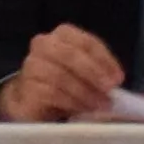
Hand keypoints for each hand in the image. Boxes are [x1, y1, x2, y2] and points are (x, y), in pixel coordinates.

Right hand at [0, 24, 127, 123]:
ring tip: (99, 104)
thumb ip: (101, 73)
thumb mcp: (87, 73)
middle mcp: (43, 44)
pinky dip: (70, 101)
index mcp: (63, 35)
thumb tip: (117, 83)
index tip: (118, 79)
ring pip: (59, 75)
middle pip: (69, 54)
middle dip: (92, 73)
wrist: (33, 99)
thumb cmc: (66, 83)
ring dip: (84, 91)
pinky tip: (81, 108)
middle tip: (109, 90)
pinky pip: (50, 93)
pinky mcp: (25, 88)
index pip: (86, 42)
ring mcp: (31, 65)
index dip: (104, 60)